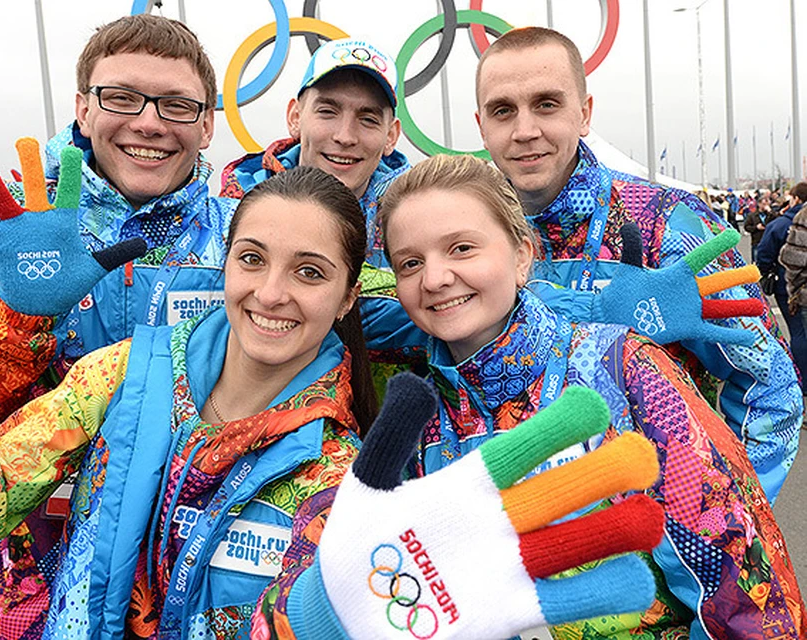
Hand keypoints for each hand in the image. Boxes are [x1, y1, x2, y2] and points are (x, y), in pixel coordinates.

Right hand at [0, 137, 146, 316]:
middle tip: (24, 140)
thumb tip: (144, 242)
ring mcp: (18, 229)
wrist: (43, 305)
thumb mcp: (94, 269)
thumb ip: (115, 253)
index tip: (72, 150)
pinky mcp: (0, 243)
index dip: (71, 173)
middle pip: (34, 187)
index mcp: (62, 223)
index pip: (69, 193)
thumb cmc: (67, 284)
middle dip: (29, 164)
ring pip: (3, 199)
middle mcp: (38, 220)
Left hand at [314, 375, 663, 639]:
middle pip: (552, 495)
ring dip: (604, 535)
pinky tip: (631, 582)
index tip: (591, 406)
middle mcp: (494, 522)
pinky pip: (555, 600)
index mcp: (464, 486)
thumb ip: (392, 437)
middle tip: (640, 456)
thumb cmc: (360, 543)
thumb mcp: (367, 485)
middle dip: (594, 477)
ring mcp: (502, 568)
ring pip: (563, 546)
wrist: (351, 608)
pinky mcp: (502, 613)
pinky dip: (594, 592)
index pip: (515, 452)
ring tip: (649, 522)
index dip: (549, 431)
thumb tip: (416, 383)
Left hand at [592, 223, 762, 345]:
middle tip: (756, 272)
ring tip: (759, 307)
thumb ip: (632, 248)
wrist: (615, 317)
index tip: (733, 235)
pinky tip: (750, 338)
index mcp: (675, 275)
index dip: (715, 247)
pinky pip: (713, 332)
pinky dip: (731, 335)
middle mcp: (686, 292)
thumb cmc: (621, 292)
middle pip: (716, 283)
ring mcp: (688, 310)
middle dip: (735, 278)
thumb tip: (628, 225)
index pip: (699, 258)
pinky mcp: (686, 327)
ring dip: (738, 308)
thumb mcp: (628, 269)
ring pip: (719, 308)